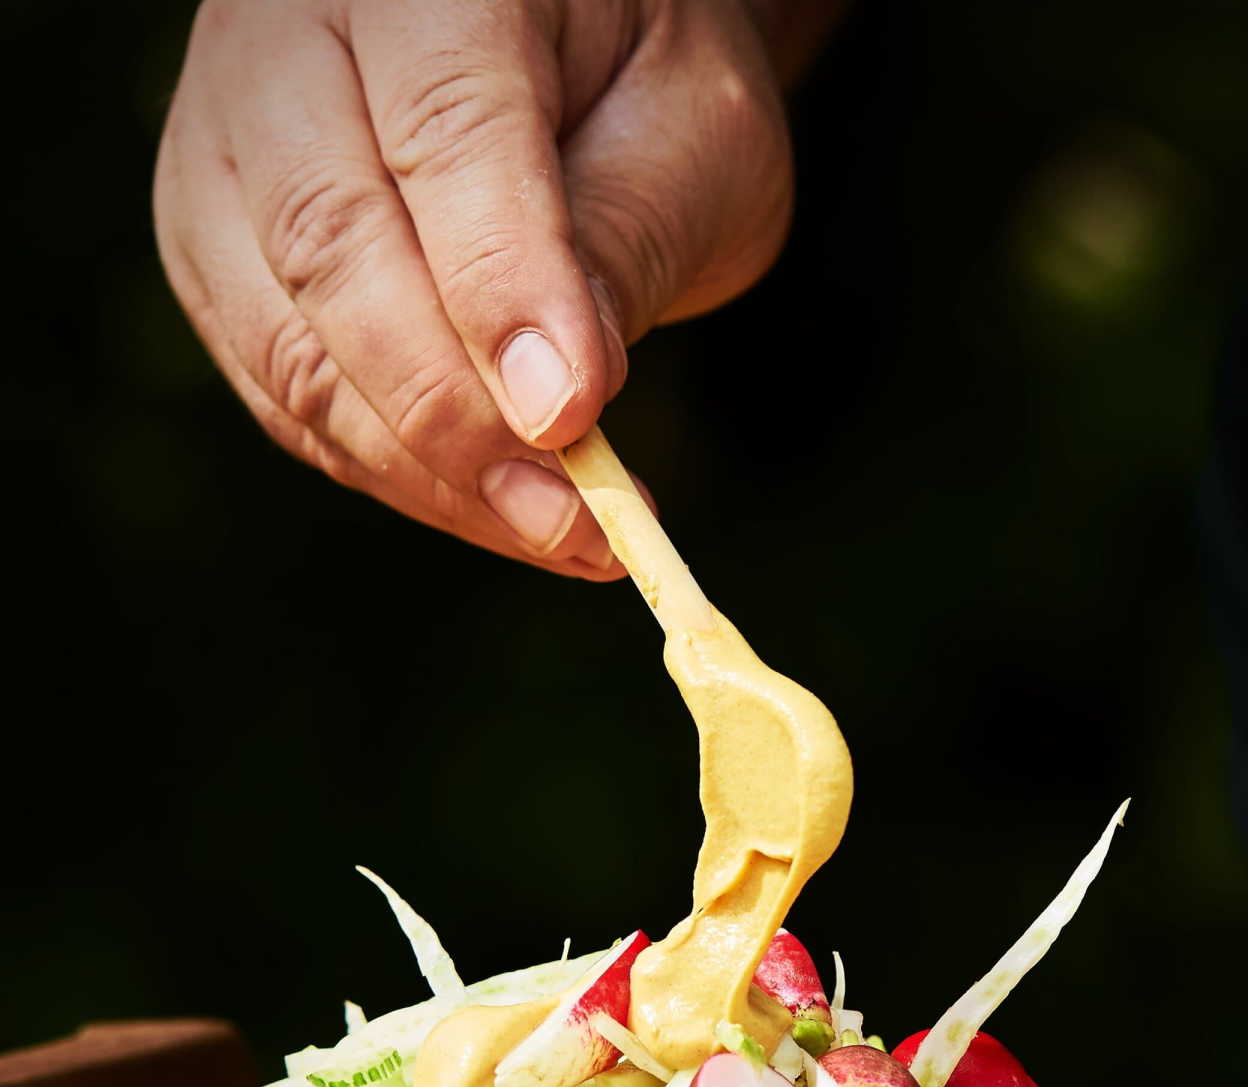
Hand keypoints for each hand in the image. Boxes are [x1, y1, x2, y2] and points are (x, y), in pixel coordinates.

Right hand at [154, 0, 792, 577]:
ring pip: (288, 341)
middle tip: (572, 518)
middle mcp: (283, 35)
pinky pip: (283, 392)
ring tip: (560, 535)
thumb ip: (622, 238)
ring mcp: (225, 142)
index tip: (572, 417)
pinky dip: (392, 473)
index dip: (501, 287)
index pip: (444, 128)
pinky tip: (498, 512)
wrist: (567, 55)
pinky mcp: (215, 248)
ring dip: (425, 471)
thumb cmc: (645, 82)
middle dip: (455, 413)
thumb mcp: (692, 132)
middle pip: (328, 240)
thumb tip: (555, 401)